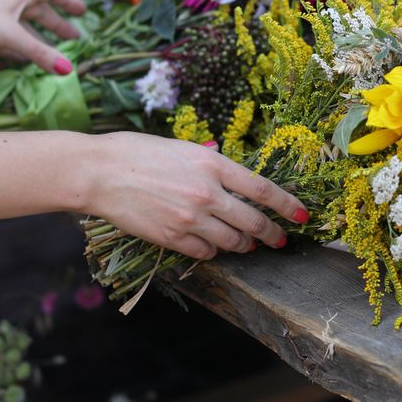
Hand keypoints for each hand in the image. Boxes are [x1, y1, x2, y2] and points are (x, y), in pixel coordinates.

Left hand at [0, 0, 86, 74]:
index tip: (83, 11)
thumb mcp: (11, 35)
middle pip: (39, 11)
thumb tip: (68, 70)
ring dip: (39, 39)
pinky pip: (8, 38)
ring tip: (53, 53)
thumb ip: (40, 53)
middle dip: (57, 25)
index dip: (68, 0)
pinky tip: (23, 60)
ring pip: (23, 27)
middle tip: (74, 38)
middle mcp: (9, 2)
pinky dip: (19, 48)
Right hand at [84, 132, 309, 259]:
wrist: (99, 172)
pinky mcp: (172, 238)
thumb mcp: (184, 148)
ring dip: (244, 245)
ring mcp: (190, 218)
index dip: (288, 206)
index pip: (264, 190)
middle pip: (254, 222)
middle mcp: (208, 193)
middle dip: (272, 234)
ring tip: (246, 244)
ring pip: (233, 241)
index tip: (301, 215)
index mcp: (213, 164)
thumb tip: (236, 180)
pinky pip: (206, 252)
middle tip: (279, 240)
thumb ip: (212, 165)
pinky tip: (212, 245)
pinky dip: (213, 251)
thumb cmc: (138, 153)